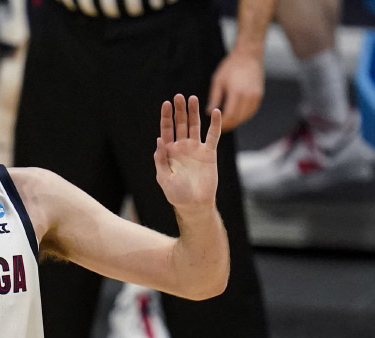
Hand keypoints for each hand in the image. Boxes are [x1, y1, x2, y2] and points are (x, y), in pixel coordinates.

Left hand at [155, 94, 221, 211]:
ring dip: (194, 113)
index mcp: (169, 152)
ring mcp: (196, 149)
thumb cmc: (176, 193)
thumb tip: (159, 140)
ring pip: (195, 126)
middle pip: (180, 124)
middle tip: (179, 96)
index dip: (166, 117)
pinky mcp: (209, 153)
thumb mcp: (163, 177)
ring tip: (193, 98)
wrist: (194, 204)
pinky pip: (213, 136)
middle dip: (179, 110)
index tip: (166, 104)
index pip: (167, 130)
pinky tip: (216, 112)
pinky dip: (215, 124)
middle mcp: (182, 147)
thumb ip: (160, 159)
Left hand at [207, 49, 262, 128]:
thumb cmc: (230, 67)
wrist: (249, 56)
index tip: (215, 127)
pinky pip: (251, 111)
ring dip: (236, 122)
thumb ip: (214, 99)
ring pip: (245, 116)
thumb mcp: (218, 82)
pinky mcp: (259, 95)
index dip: (222, 124)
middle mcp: (248, 96)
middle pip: (238, 118)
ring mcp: (256, 96)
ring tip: (226, 124)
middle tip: (219, 129)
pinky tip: (235, 116)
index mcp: (237, 93)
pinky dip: (243, 116)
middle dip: (229, 125)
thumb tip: (209, 113)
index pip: (230, 115)